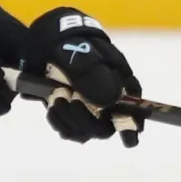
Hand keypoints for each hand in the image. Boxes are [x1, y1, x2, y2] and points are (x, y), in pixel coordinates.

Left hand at [24, 7, 141, 145]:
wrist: (46, 41)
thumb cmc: (71, 43)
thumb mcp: (80, 55)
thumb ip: (94, 76)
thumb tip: (110, 100)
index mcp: (120, 84)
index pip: (134, 111)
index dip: (132, 126)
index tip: (129, 141)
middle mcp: (107, 102)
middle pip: (106, 128)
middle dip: (88, 120)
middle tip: (72, 100)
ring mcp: (88, 110)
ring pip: (86, 131)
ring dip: (70, 119)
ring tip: (57, 98)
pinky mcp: (71, 114)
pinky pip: (69, 130)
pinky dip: (59, 121)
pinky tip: (52, 106)